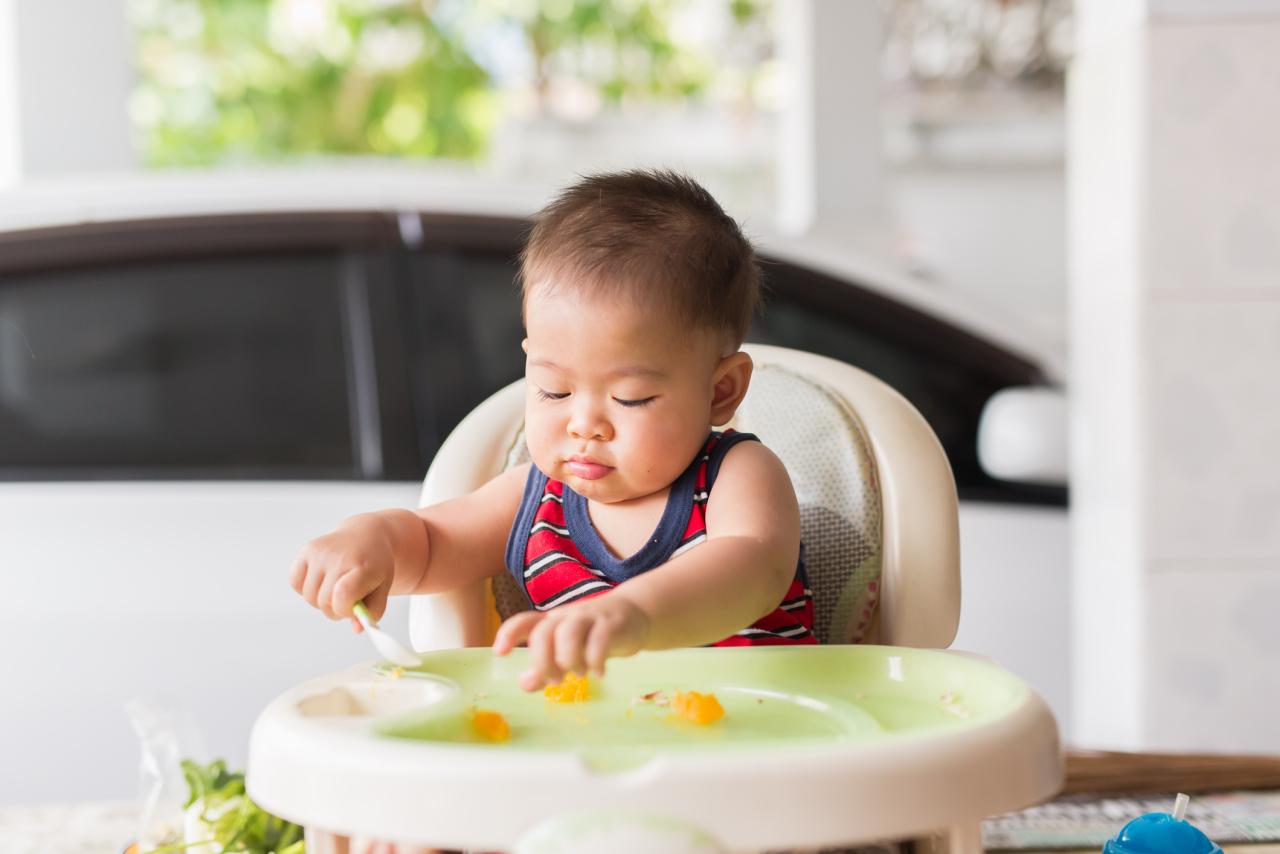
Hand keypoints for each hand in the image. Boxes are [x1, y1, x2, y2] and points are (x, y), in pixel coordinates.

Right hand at [289, 516, 394, 630]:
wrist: (366, 535)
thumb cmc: (375, 565)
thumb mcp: (382, 588)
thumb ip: (372, 612)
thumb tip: (356, 628)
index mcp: (362, 566)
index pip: (342, 598)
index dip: (345, 611)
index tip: (354, 608)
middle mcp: (339, 557)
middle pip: (324, 602)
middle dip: (335, 609)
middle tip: (347, 600)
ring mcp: (320, 552)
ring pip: (309, 597)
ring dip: (321, 601)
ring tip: (335, 589)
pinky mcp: (307, 550)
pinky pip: (295, 583)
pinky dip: (306, 588)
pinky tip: (322, 580)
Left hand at [492, 595, 650, 690]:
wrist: (634, 614)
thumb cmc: (594, 635)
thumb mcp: (567, 650)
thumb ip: (545, 667)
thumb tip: (523, 684)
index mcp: (552, 621)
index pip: (525, 621)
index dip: (509, 634)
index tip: (500, 653)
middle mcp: (567, 616)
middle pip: (544, 632)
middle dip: (544, 661)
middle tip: (556, 680)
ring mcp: (590, 617)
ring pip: (569, 632)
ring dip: (569, 659)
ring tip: (579, 674)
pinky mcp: (611, 624)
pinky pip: (600, 640)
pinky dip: (596, 660)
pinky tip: (600, 673)